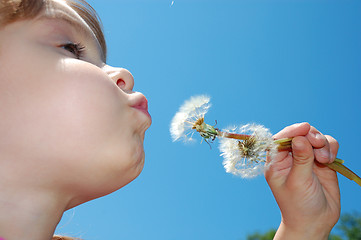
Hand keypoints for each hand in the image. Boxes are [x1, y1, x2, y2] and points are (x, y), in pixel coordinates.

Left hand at [265, 122, 339, 239]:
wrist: (315, 222)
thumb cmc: (298, 205)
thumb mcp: (298, 181)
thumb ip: (301, 159)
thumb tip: (299, 138)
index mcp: (276, 161)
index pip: (280, 139)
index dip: (291, 131)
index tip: (304, 128)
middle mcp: (290, 157)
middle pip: (299, 134)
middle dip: (310, 135)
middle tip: (318, 144)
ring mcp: (307, 158)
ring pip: (315, 138)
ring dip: (323, 143)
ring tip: (324, 159)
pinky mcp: (322, 162)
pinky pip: (328, 146)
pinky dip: (331, 148)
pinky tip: (330, 161)